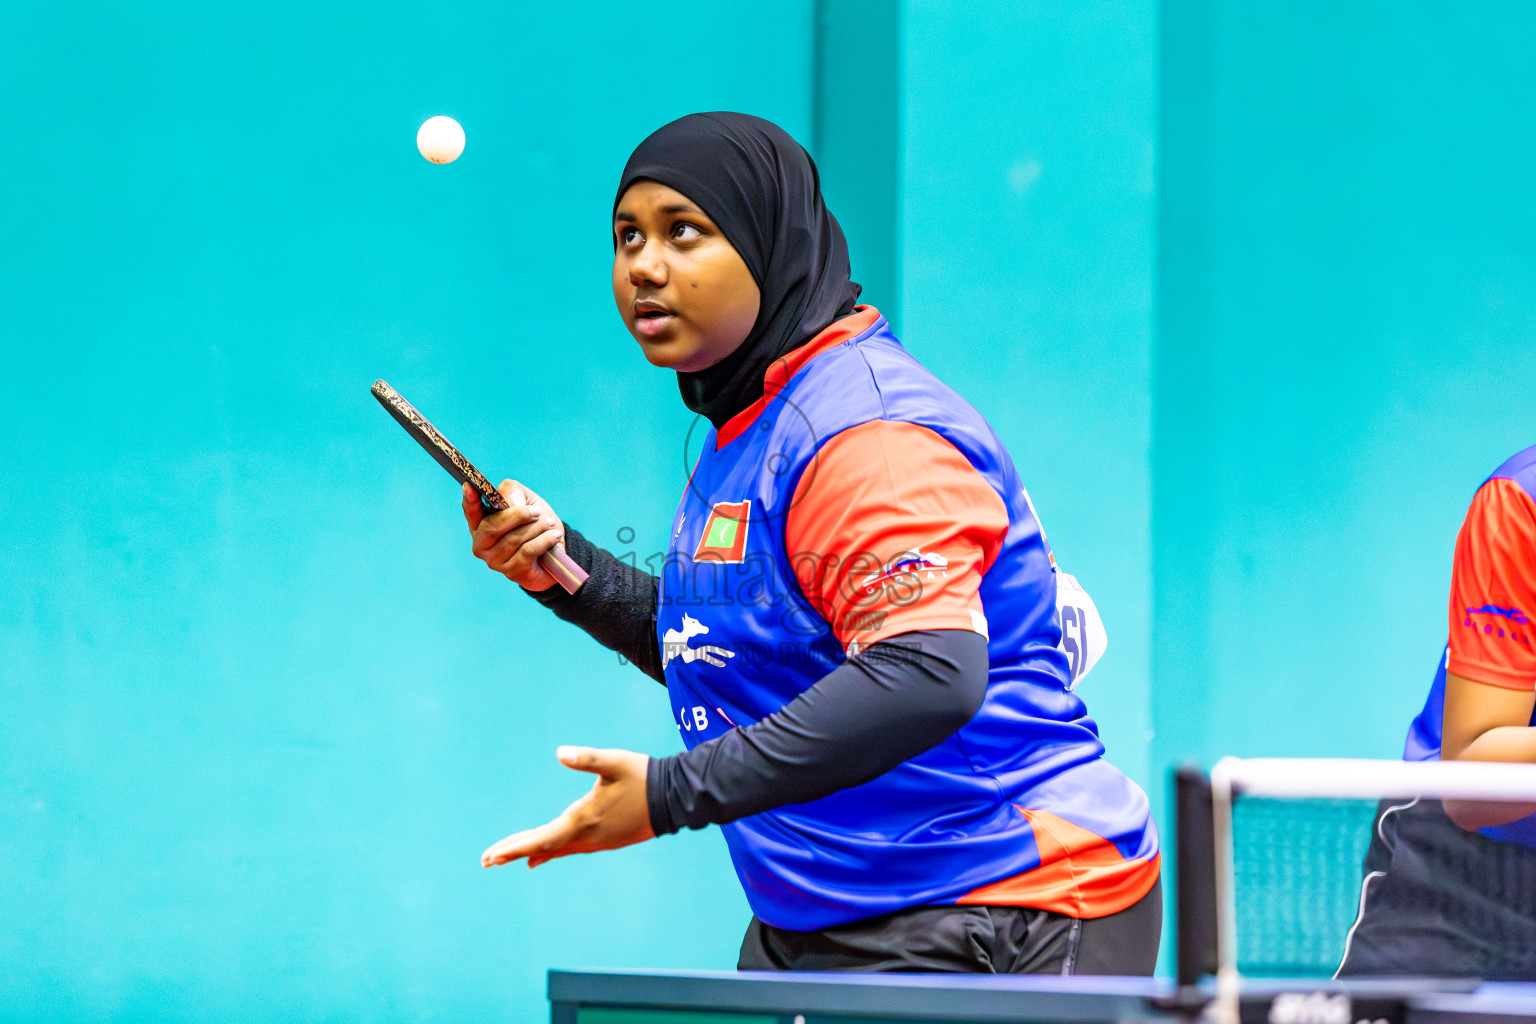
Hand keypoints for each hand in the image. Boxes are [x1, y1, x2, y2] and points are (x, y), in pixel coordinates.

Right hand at [463, 479, 565, 591]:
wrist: (556, 549)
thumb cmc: (536, 523)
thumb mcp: (527, 500)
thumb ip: (513, 492)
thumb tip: (512, 504)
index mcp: (481, 524)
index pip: (470, 511)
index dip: (469, 499)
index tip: (470, 486)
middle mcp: (482, 544)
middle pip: (492, 526)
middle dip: (517, 515)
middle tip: (536, 511)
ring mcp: (494, 561)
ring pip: (513, 539)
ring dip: (536, 527)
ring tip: (549, 523)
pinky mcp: (511, 572)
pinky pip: (527, 551)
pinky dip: (544, 540)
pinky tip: (554, 536)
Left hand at [481, 747, 654, 868]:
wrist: (675, 798)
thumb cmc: (643, 777)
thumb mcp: (614, 762)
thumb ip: (587, 758)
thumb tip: (560, 752)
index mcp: (584, 819)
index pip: (542, 839)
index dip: (515, 847)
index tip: (492, 856)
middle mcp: (588, 836)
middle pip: (544, 848)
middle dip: (515, 852)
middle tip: (487, 861)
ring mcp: (598, 841)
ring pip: (557, 849)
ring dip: (532, 852)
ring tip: (508, 857)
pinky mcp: (606, 840)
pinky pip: (572, 848)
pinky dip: (553, 852)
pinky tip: (544, 855)